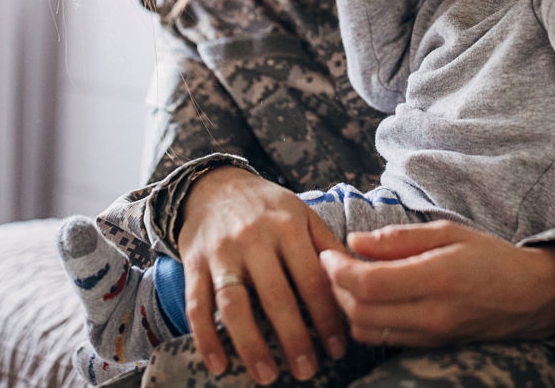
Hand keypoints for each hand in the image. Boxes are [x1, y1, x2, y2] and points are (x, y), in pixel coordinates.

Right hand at [178, 167, 349, 382]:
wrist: (214, 185)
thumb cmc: (267, 207)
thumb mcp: (302, 214)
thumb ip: (328, 246)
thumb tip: (361, 280)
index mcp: (288, 226)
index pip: (312, 279)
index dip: (327, 317)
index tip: (338, 348)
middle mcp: (254, 238)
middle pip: (276, 296)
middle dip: (294, 338)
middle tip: (307, 370)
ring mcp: (221, 252)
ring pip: (234, 304)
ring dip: (251, 344)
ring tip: (268, 375)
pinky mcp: (193, 263)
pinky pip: (196, 305)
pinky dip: (206, 338)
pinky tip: (219, 366)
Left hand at [318, 220, 554, 347]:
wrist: (531, 296)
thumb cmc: (490, 256)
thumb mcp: (448, 232)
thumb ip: (398, 239)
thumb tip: (354, 242)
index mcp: (438, 277)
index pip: (369, 283)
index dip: (338, 270)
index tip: (328, 253)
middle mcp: (433, 313)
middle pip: (360, 312)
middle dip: (336, 289)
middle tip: (333, 265)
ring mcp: (432, 335)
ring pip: (367, 332)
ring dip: (348, 308)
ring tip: (349, 282)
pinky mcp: (431, 346)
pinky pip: (385, 340)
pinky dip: (366, 321)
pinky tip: (370, 299)